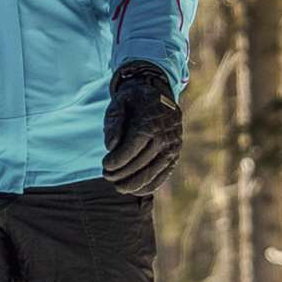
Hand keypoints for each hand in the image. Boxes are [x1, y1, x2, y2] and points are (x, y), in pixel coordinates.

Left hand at [102, 62, 181, 196]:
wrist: (158, 92)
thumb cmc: (133, 100)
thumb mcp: (118, 103)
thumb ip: (113, 124)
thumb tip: (110, 147)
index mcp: (149, 123)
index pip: (130, 150)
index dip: (116, 162)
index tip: (105, 166)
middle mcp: (164, 137)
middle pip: (140, 165)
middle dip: (120, 175)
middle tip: (107, 176)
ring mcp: (172, 147)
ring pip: (151, 174)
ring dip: (132, 184)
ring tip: (117, 185)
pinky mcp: (175, 155)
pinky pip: (163, 175)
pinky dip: (148, 186)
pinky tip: (134, 190)